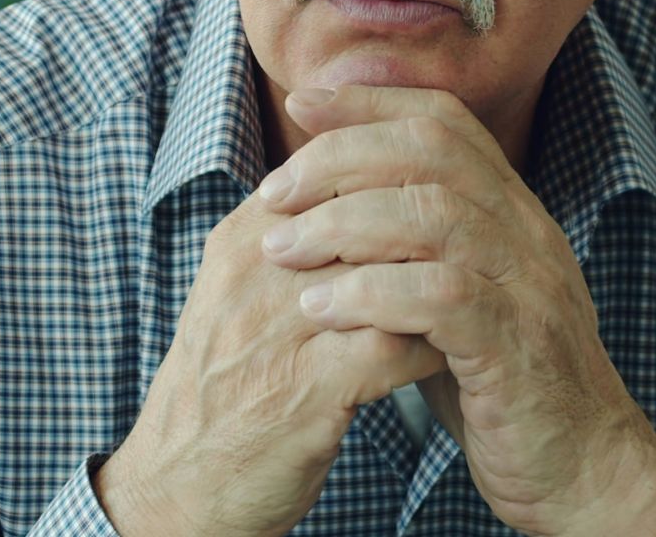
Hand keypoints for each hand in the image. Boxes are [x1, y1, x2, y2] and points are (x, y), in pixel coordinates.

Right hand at [96, 174, 447, 536]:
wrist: (176, 489)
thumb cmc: (226, 388)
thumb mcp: (241, 296)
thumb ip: (292, 241)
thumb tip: (359, 189)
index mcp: (244, 241)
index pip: (334, 167)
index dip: (402, 174)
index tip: (451, 196)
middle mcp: (256, 273)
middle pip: (366, 205)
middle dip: (432, 220)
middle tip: (479, 240)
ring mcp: (278, 330)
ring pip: (386, 268)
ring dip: (440, 278)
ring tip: (474, 291)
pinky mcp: (305, 391)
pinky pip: (394, 347)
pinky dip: (433, 345)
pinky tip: (452, 352)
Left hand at [256, 86, 655, 535]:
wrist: (580, 469)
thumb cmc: (499, 383)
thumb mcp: (453, 299)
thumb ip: (408, 250)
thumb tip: (325, 206)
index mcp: (511, 211)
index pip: (445, 119)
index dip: (371, 100)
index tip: (302, 100)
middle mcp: (528, 233)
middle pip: (434, 150)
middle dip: (342, 157)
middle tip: (274, 193)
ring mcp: (529, 286)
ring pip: (436, 214)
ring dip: (344, 224)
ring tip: (282, 251)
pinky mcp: (517, 346)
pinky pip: (442, 296)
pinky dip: (372, 293)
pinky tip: (322, 307)